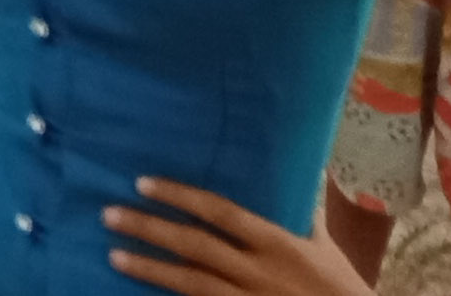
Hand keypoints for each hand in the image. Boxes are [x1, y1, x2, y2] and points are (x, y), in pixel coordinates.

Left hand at [104, 176, 370, 292]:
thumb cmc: (340, 287)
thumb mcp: (323, 246)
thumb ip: (302, 210)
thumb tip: (296, 167)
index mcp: (279, 244)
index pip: (221, 213)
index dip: (181, 196)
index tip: (143, 183)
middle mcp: (259, 273)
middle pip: (195, 247)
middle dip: (150, 229)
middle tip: (109, 214)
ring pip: (190, 284)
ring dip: (149, 269)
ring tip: (114, 255)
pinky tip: (141, 293)